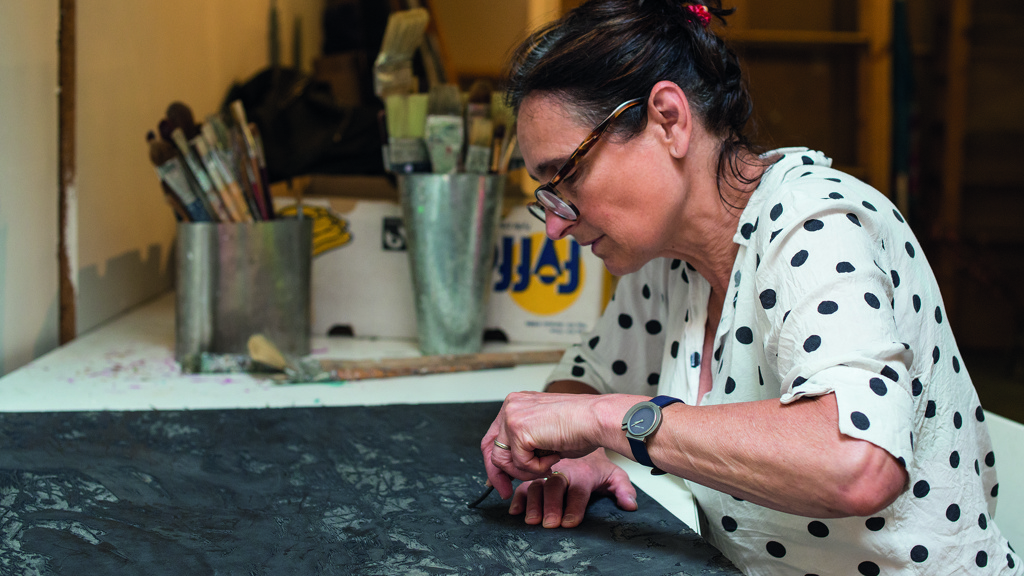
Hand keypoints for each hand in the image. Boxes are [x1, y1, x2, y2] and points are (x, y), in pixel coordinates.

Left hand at [482, 391, 605, 498]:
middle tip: (506, 491)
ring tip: (547, 465)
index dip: (495, 462)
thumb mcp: (545, 434)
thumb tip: (509, 468)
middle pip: (490, 448)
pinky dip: (537, 468)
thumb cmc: (582, 426)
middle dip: (498, 474)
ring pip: (502, 459)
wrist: (597, 419)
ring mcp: (512, 416)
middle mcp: (511, 406)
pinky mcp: (518, 429)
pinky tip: (553, 457)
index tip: (499, 481)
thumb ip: (526, 444)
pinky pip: (519, 462)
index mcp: (518, 404)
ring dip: (524, 471)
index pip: (494, 437)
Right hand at [509, 450, 636, 527]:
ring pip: (536, 482)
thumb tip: (629, 505)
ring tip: (531, 519)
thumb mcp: (614, 474)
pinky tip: (515, 509)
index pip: (579, 489)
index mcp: (584, 472)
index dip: (574, 507)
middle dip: (551, 505)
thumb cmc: (596, 463)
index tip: (569, 523)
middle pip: (555, 486)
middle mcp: (564, 469)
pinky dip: (517, 494)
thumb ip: (622, 488)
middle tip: (549, 523)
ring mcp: (547, 468)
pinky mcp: (534, 469)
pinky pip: (522, 480)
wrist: (584, 434)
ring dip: (532, 501)